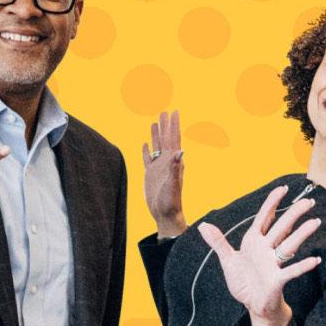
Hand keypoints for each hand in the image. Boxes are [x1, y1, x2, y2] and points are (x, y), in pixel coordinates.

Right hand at [142, 109, 185, 236]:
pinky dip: (146, 150)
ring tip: (155, 122)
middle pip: (166, 139)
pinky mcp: (150, 174)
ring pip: (157, 146)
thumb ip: (176, 168)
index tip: (175, 111)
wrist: (164, 214)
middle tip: (164, 111)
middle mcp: (167, 162)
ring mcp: (158, 168)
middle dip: (165, 125)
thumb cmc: (171, 202)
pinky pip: (148, 158)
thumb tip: (180, 151)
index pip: (175, 139)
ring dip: (156, 134)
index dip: (174, 125)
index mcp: (174, 162)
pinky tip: (145, 144)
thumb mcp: (173, 184)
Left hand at [197, 185, 321, 325]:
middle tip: (308, 201)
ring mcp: (273, 263)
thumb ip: (218, 243)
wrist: (251, 304)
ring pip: (289, 245)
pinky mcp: (277, 279)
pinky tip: (314, 260)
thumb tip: (203, 225)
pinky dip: (302, 266)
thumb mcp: (228, 260)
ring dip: (302, 234)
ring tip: (315, 222)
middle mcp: (266, 249)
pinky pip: (291, 271)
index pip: (265, 218)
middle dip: (293, 214)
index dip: (272, 203)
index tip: (283, 189)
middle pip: (281, 228)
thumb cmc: (244, 281)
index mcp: (254, 242)